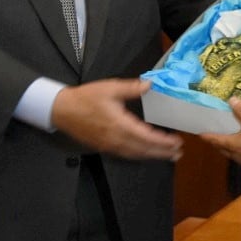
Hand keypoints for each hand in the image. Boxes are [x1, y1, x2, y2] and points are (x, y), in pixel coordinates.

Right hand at [52, 78, 183, 160]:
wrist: (62, 110)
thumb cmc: (85, 98)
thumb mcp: (110, 88)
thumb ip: (132, 88)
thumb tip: (150, 84)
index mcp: (119, 124)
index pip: (146, 137)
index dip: (162, 141)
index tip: (176, 142)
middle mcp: (116, 139)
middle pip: (144, 150)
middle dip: (162, 152)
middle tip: (178, 153)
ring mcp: (109, 146)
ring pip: (135, 155)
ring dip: (153, 156)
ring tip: (168, 155)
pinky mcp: (104, 148)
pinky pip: (126, 155)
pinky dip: (140, 155)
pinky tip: (147, 153)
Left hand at [199, 97, 240, 173]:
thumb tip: (231, 100)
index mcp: (233, 144)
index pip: (215, 139)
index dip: (207, 136)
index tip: (200, 134)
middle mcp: (236, 154)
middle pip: (222, 148)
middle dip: (216, 142)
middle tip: (212, 136)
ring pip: (231, 154)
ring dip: (227, 147)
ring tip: (227, 141)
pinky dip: (238, 151)